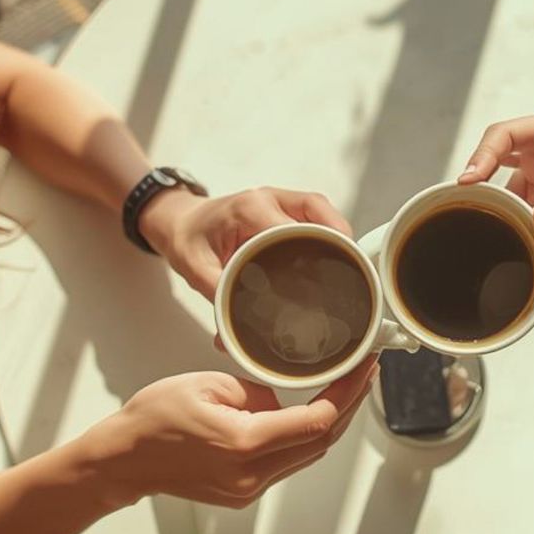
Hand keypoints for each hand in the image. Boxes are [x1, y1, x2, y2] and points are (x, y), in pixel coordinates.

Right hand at [82, 359, 376, 508]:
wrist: (124, 459)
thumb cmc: (155, 417)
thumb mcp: (209, 384)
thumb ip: (258, 391)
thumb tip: (284, 400)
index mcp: (244, 443)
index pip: (316, 421)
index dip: (347, 395)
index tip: (362, 369)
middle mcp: (252, 474)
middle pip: (320, 442)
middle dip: (348, 407)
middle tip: (363, 375)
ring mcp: (248, 489)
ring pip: (306, 455)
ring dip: (328, 424)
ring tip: (343, 389)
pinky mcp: (243, 493)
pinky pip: (285, 464)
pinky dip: (302, 438)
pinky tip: (309, 413)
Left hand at [141, 186, 350, 298]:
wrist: (181, 221)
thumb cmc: (188, 239)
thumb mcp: (194, 268)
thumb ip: (216, 295)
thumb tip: (233, 334)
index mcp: (249, 209)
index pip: (293, 228)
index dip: (315, 251)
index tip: (326, 280)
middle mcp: (271, 199)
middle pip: (321, 215)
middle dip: (340, 245)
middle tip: (353, 278)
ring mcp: (283, 201)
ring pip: (326, 214)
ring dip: (340, 240)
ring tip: (352, 271)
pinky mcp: (289, 209)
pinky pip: (320, 218)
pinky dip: (332, 237)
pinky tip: (338, 262)